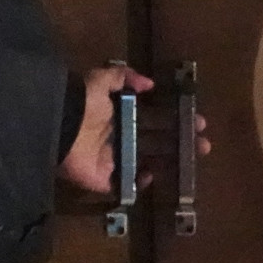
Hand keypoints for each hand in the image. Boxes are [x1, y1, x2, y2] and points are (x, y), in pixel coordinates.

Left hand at [57, 64, 211, 194]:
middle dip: (181, 143)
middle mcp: (120, 137)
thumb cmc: (81, 102)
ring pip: (148, 162)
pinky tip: (153, 174)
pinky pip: (125, 184)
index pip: (155, 120)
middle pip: (156, 142)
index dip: (176, 121)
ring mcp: (113, 160)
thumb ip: (125, 77)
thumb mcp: (101, 79)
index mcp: (121, 116)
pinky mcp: (104, 179)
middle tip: (204, 144)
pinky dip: (140, 182)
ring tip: (193, 159)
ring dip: (171, 161)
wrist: (58, 125)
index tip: (198, 121)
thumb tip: (151, 84)